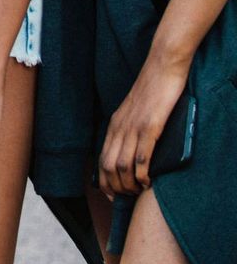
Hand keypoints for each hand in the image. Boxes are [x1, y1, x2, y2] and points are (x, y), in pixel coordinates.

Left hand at [98, 56, 188, 197]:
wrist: (161, 66)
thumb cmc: (151, 90)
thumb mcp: (134, 111)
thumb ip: (130, 129)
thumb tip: (130, 151)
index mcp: (114, 123)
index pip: (101, 159)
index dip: (105, 182)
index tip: (112, 196)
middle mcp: (120, 126)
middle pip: (109, 166)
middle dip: (116, 188)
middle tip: (128, 197)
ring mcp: (134, 126)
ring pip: (123, 165)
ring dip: (129, 184)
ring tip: (139, 192)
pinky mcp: (150, 125)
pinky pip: (141, 155)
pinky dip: (142, 173)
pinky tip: (148, 182)